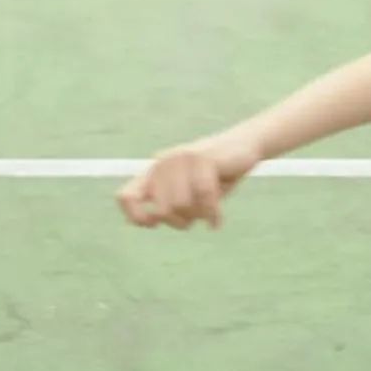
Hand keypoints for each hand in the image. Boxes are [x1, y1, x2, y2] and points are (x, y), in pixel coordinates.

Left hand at [117, 131, 260, 230]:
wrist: (244, 145)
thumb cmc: (213, 175)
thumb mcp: (188, 192)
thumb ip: (168, 204)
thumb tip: (151, 218)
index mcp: (154, 171)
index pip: (126, 197)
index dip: (136, 216)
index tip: (155, 225)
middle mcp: (162, 163)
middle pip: (162, 211)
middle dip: (181, 221)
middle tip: (196, 215)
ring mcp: (181, 159)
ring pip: (182, 205)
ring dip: (199, 215)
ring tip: (209, 210)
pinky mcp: (202, 158)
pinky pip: (205, 197)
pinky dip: (213, 214)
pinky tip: (216, 222)